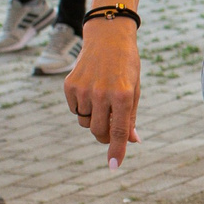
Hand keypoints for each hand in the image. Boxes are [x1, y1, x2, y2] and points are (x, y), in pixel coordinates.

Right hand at [63, 21, 141, 165]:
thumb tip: (133, 141)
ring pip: (85, 122)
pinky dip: (82, 108)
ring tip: (102, 102)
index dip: (117, 150)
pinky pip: (74, 110)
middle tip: (110, 130)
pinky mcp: (69, 85)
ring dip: (93, 120)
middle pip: (98, 131)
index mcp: (122, 95)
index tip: (114, 166)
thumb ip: (130, 117)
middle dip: (104, 136)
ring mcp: (83, 89)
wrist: (108, 38)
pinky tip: (90, 91)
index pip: (119, 131)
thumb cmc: (126, 66)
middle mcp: (101, 93)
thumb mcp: (134, 90)